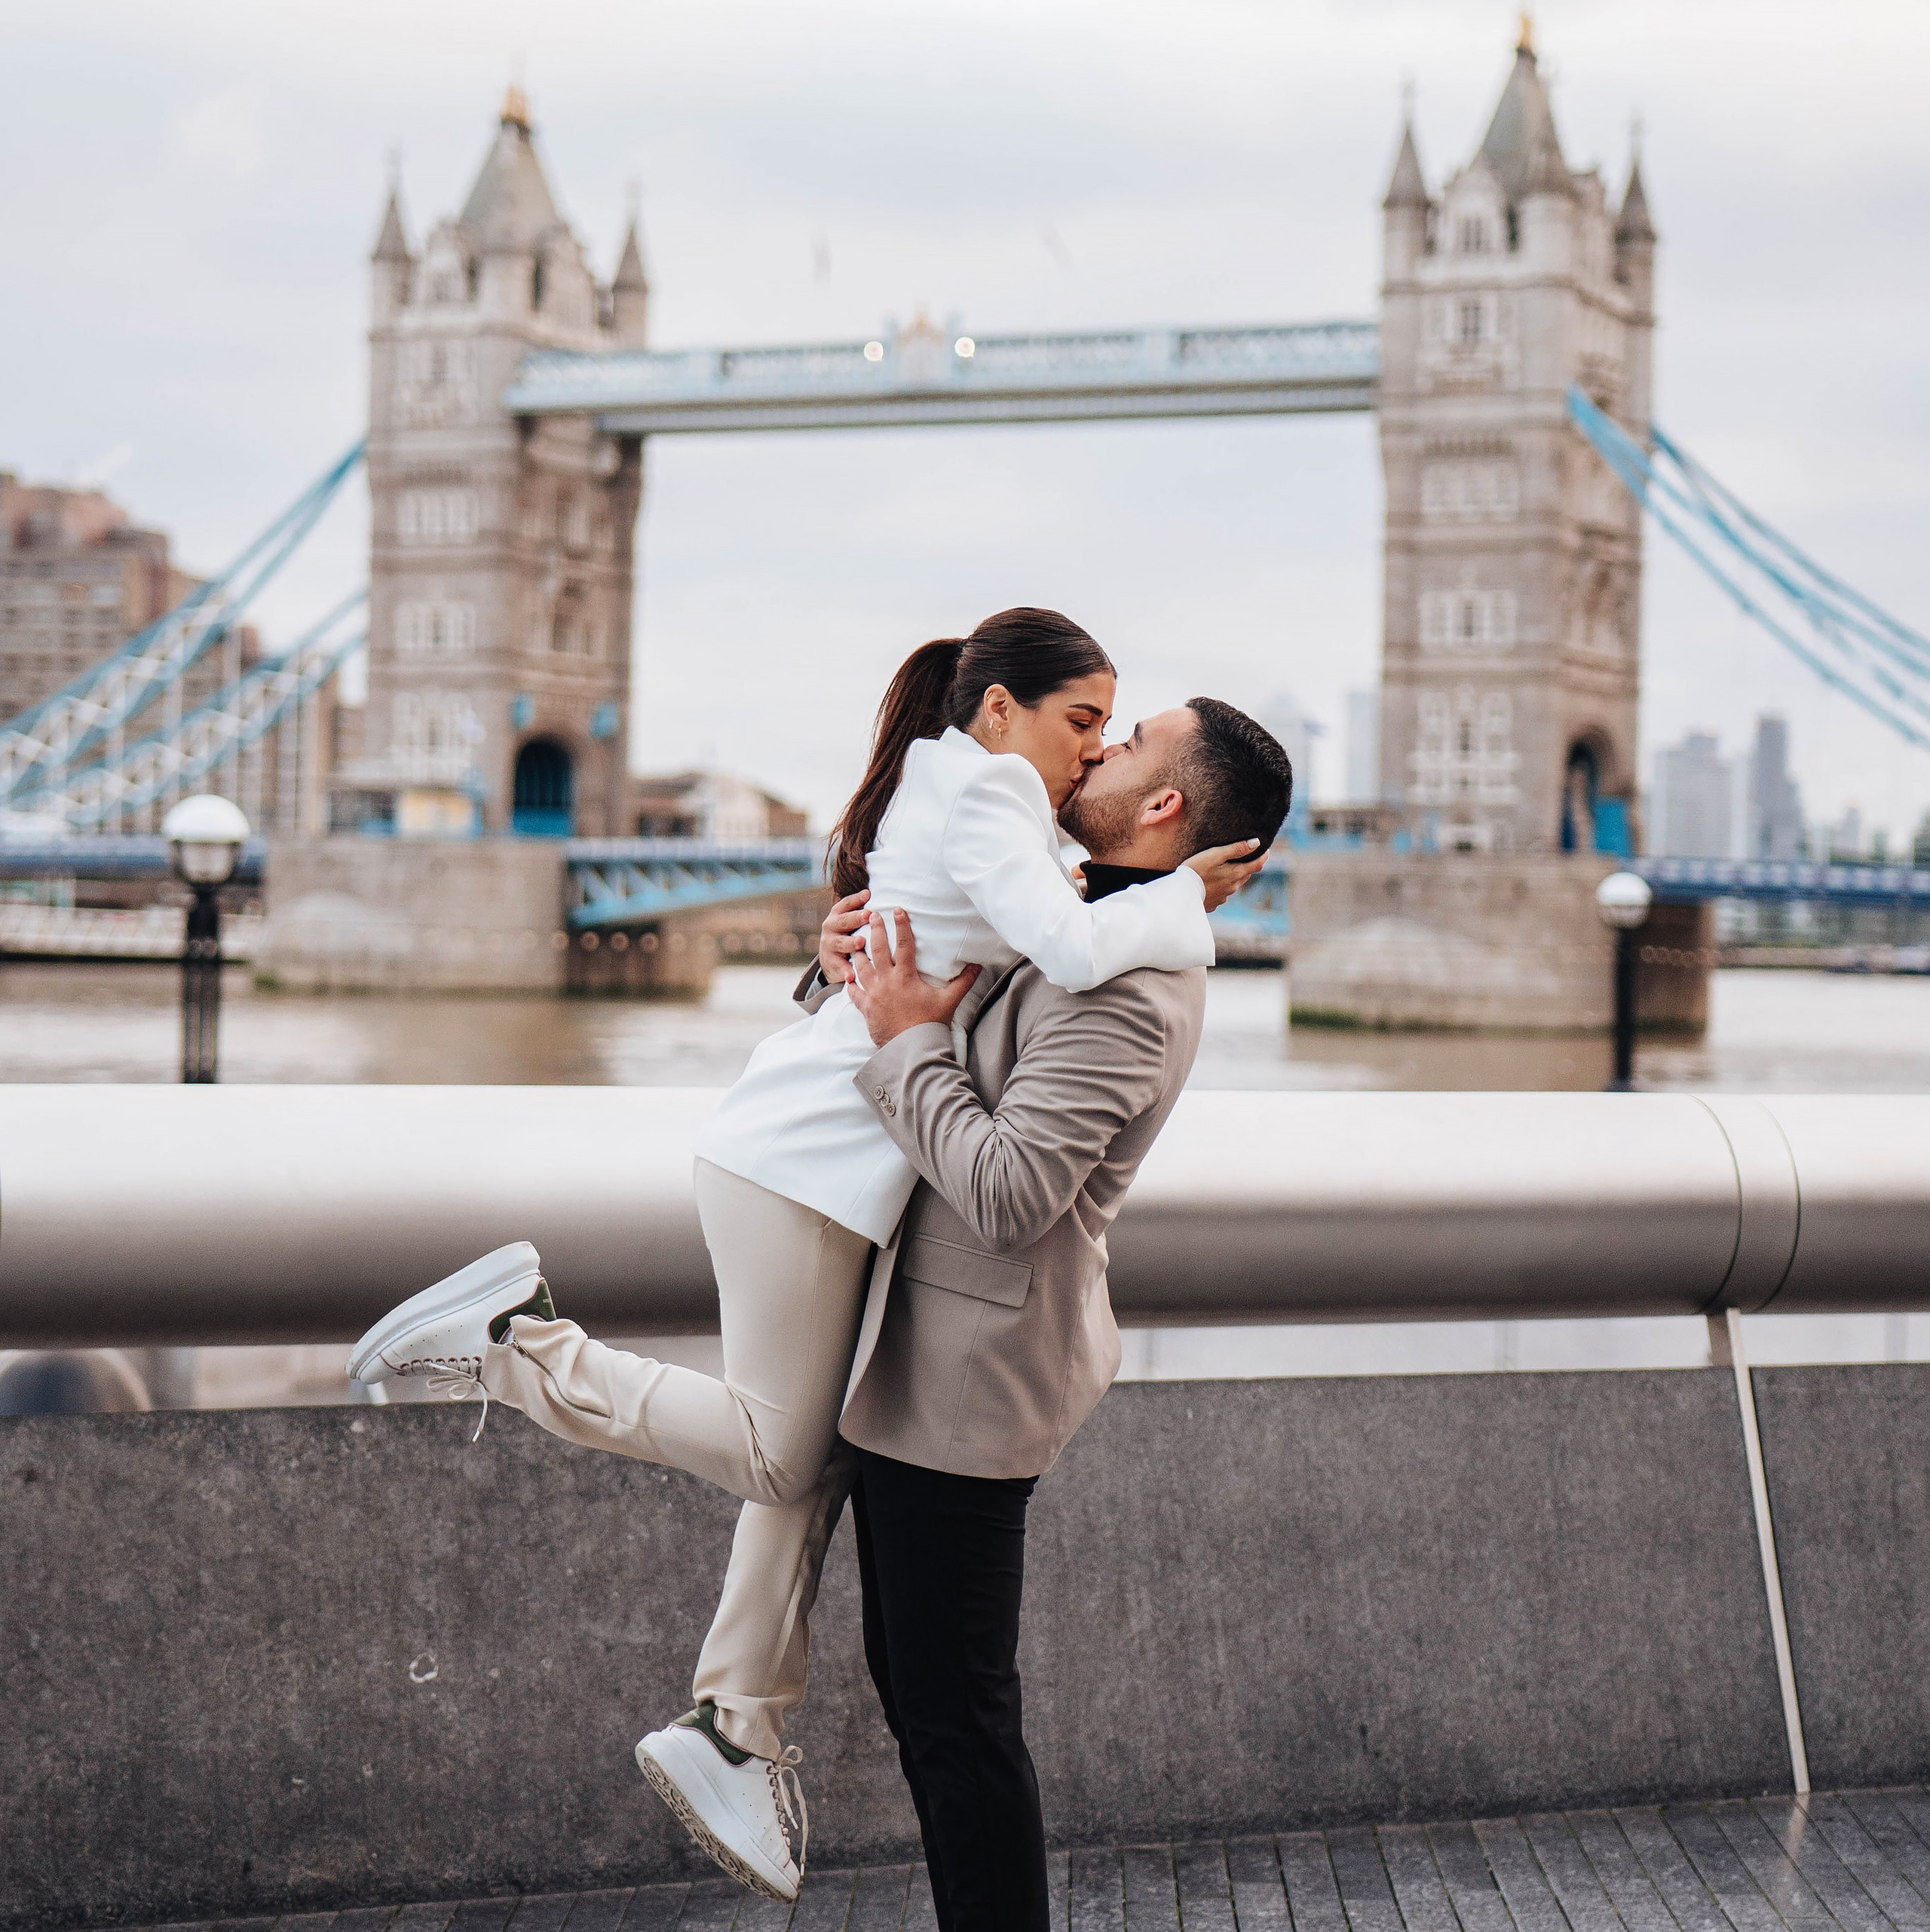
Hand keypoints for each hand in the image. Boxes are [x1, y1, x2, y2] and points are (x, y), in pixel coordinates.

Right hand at [818, 888, 871, 984]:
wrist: (830, 959)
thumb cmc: (848, 934)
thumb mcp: (850, 921)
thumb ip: (860, 910)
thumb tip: (872, 893)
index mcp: (837, 914)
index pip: (845, 903)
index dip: (856, 899)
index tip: (868, 894)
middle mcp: (831, 927)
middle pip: (843, 921)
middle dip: (855, 918)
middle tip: (868, 915)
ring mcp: (829, 945)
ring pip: (840, 942)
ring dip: (851, 942)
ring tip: (861, 942)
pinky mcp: (830, 962)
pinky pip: (839, 966)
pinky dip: (845, 971)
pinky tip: (851, 975)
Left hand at [847, 909, 981, 1048]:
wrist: (912, 1048)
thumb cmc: (931, 1024)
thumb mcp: (949, 1000)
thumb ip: (963, 982)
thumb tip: (978, 966)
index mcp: (906, 976)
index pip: (904, 944)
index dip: (902, 925)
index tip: (897, 909)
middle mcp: (887, 982)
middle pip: (878, 949)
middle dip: (875, 930)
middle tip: (872, 915)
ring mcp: (874, 995)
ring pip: (861, 968)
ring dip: (859, 953)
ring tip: (856, 943)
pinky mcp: (866, 1009)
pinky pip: (855, 994)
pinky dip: (851, 985)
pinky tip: (849, 977)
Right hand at [1183, 839, 1265, 912]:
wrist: (1180, 893)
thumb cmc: (1195, 870)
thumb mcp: (1215, 855)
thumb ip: (1236, 849)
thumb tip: (1256, 843)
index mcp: (1235, 874)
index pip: (1257, 865)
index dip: (1263, 856)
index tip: (1265, 849)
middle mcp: (1232, 887)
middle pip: (1245, 874)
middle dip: (1247, 865)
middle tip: (1243, 855)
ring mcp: (1223, 897)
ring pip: (1233, 884)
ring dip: (1232, 876)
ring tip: (1223, 867)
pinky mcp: (1213, 903)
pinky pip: (1221, 893)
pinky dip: (1220, 886)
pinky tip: (1210, 882)